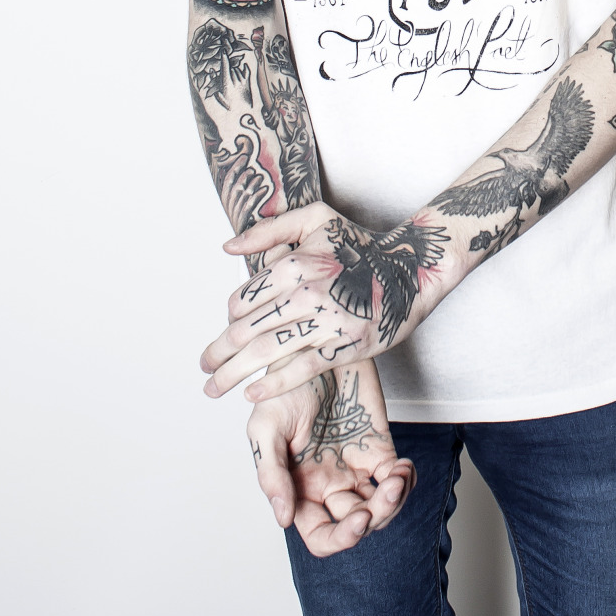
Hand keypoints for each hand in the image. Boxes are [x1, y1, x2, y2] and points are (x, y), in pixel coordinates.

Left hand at [200, 202, 449, 401]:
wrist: (411, 271)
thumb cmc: (360, 246)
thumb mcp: (316, 220)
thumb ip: (270, 230)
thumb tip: (228, 247)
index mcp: (297, 263)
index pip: (244, 298)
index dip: (229, 317)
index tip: (227, 331)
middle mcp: (309, 292)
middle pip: (247, 329)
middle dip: (217, 353)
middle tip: (204, 366)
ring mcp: (328, 321)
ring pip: (267, 351)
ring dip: (233, 373)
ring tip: (214, 386)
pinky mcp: (347, 346)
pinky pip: (302, 369)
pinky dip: (273, 384)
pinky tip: (252, 394)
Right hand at [250, 361, 416, 555]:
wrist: (316, 344)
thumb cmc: (283, 382)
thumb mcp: (267, 425)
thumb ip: (272, 473)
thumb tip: (284, 518)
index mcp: (299, 487)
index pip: (321, 535)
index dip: (340, 539)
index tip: (359, 518)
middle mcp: (329, 484)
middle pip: (355, 526)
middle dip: (374, 520)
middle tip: (383, 498)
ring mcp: (356, 466)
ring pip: (381, 507)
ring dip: (395, 502)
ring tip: (397, 478)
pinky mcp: (379, 446)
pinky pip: (397, 478)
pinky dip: (407, 481)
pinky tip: (404, 467)